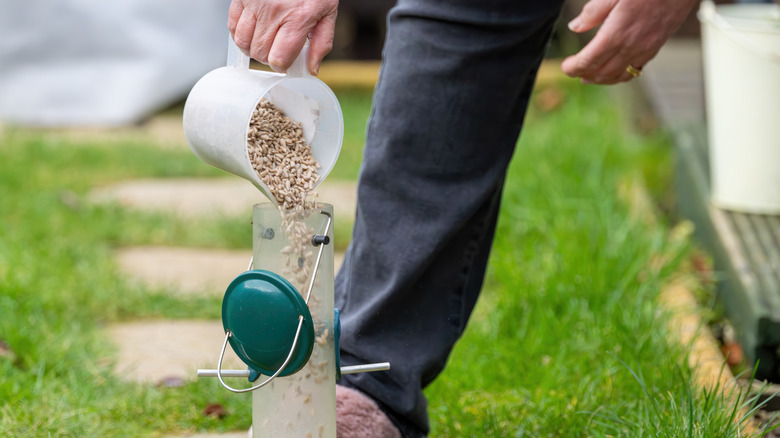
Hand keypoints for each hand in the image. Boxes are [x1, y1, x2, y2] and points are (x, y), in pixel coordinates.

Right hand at [227, 0, 337, 74]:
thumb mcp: (327, 13)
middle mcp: (273, 11)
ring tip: (265, 41)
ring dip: (252, 48)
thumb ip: (322, 43)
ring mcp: (254, 4)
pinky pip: (232, 25)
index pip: (279, 58)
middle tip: (278, 49)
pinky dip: (240, 34)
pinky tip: (253, 31)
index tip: (286, 61)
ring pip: (242, 42)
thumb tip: (312, 68)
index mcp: (297, 18)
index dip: (282, 65)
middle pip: (260, 53)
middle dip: (269, 58)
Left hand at [561, 0, 697, 83]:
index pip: (589, 60)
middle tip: (574, 71)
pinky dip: (620, 76)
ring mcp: (645, 49)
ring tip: (589, 77)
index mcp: (616, 33)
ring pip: (619, 75)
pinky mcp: (655, 47)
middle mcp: (631, 46)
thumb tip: (575, 26)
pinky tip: (614, 71)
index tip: (565, 66)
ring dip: (601, 79)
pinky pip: (635, 70)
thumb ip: (593, 12)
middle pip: (602, 72)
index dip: (573, 67)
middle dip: (584, 74)